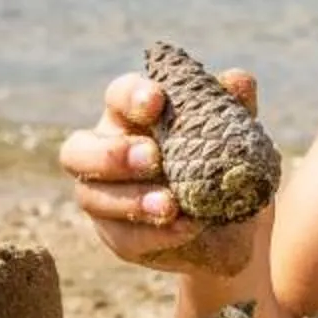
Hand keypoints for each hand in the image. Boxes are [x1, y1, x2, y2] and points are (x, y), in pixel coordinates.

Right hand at [60, 68, 262, 278]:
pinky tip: (185, 228)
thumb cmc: (223, 165)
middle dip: (113, 154)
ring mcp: (104, 197)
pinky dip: (155, 234)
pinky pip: (122, 237)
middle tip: (153, 159)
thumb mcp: (235, 136)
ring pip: (92, 196)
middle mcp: (106, 152)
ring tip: (170, 205)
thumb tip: (239, 80)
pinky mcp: (117, 235)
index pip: (117, 96)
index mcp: (131, 115)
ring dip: (132, 200)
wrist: (234, 227)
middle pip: (78, 150)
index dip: (131, 96)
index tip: (157, 101)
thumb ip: (233, 108)